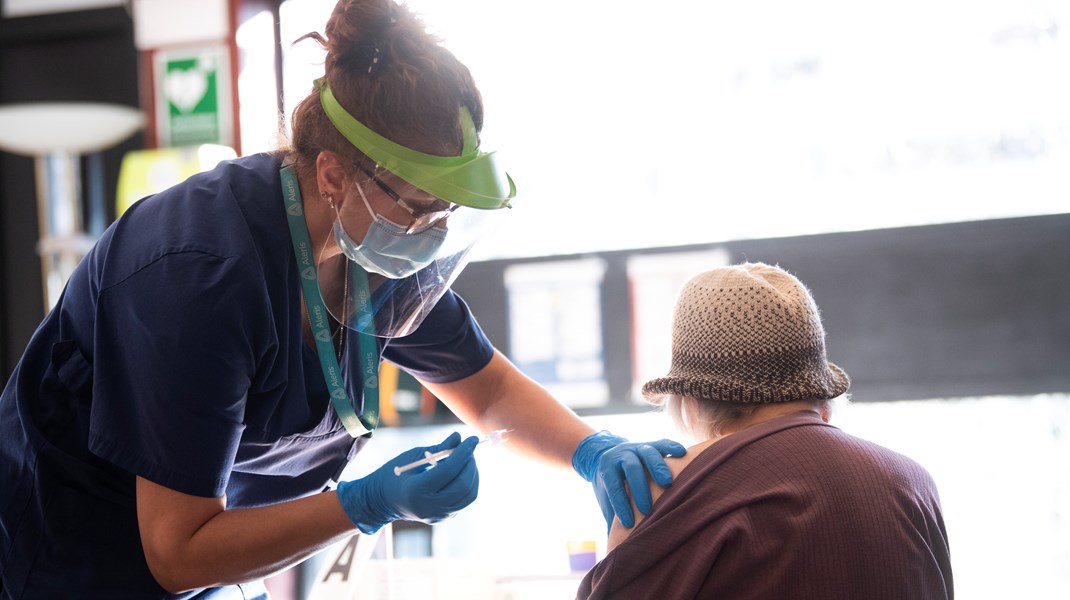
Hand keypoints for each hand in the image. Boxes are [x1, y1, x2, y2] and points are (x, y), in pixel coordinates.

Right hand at [336, 432, 479, 533]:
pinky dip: (469, 483)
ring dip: (473, 473)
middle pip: (462, 485)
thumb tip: (459, 437)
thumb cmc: (396, 474)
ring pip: (468, 495)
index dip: (464, 453)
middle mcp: (429, 507)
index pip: (449, 471)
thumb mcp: (414, 457)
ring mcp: (437, 515)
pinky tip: (464, 471)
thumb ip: (439, 449)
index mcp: (416, 490)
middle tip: (470, 447)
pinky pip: (464, 500)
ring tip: (468, 458)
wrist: (383, 501)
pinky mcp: (443, 518)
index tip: (472, 439)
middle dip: (471, 463)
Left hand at [572, 431, 685, 530]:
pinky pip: (662, 443)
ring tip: (669, 483)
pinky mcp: (651, 444)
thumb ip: (611, 518)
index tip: (628, 523)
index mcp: (607, 468)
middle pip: (631, 467)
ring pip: (648, 453)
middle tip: (648, 508)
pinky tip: (683, 453)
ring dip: (658, 468)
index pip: (614, 486)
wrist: (608, 455)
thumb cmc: (611, 485)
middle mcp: (622, 454)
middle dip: (640, 488)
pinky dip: (672, 448)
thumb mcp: (606, 499)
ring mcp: (637, 447)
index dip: (621, 505)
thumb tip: (615, 549)